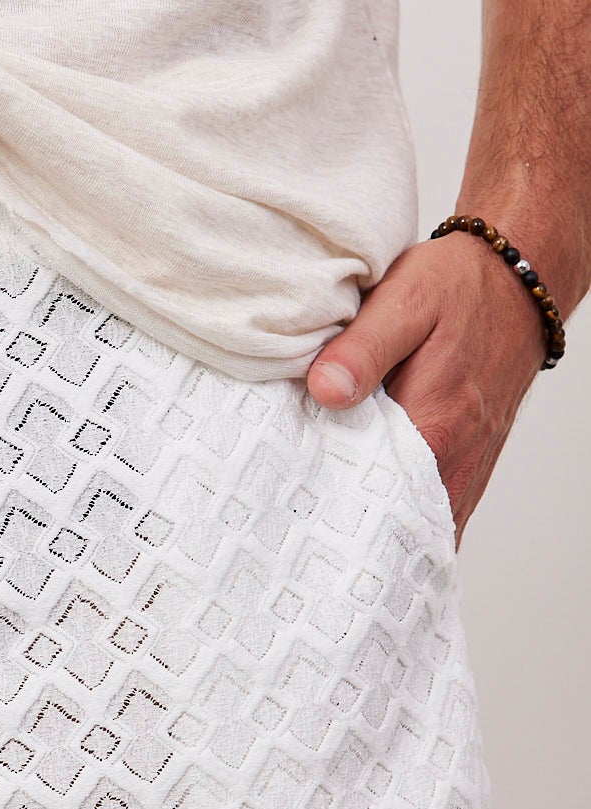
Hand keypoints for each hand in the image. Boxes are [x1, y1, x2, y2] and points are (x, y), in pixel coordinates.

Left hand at [305, 228, 550, 541]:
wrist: (516, 283)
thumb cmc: (459, 288)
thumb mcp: (405, 300)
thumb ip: (362, 349)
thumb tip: (324, 390)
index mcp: (435, 427)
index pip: (373, 495)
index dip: (328, 504)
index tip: (291, 503)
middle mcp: (457, 459)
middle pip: (391, 519)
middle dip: (345, 524)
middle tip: (297, 517)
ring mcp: (467, 468)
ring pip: (414, 521)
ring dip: (374, 523)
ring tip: (324, 517)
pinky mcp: (470, 466)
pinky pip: (431, 509)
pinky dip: (400, 513)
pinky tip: (365, 502)